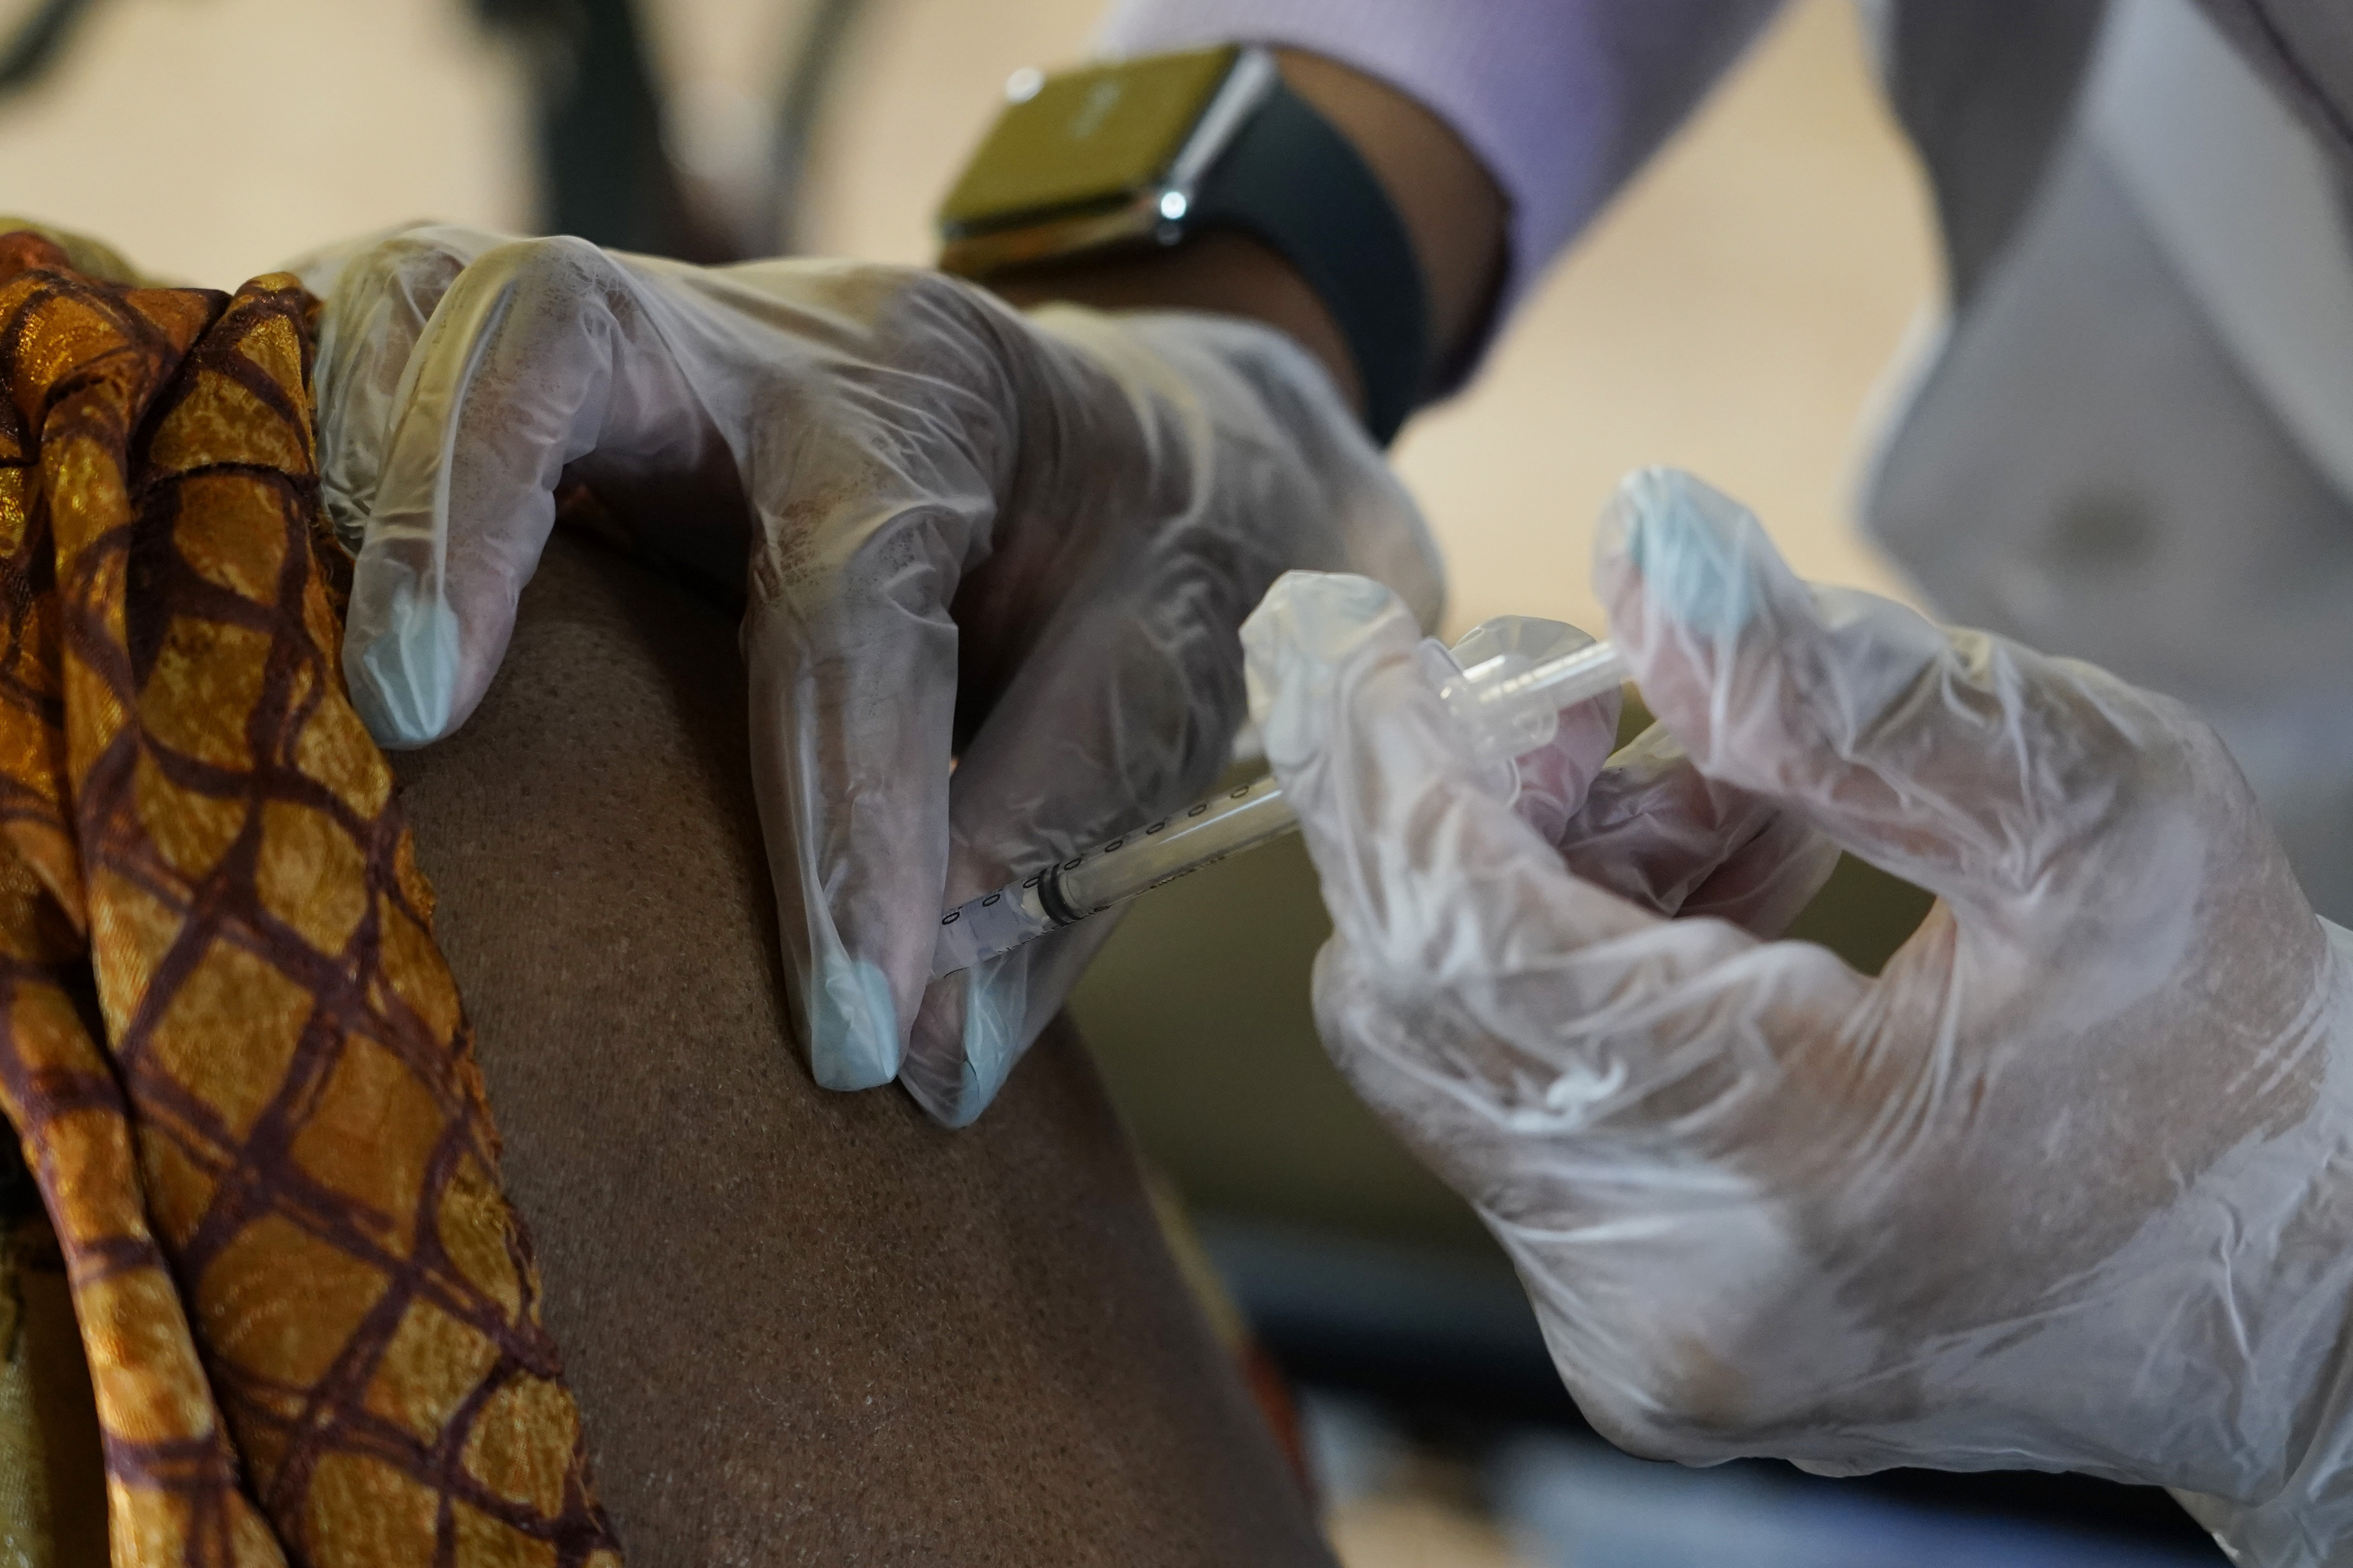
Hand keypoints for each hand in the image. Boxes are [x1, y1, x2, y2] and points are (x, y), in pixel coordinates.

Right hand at [301, 226, 1439, 1123]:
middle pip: (552, 335)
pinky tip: (301, 599)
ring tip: (317, 677)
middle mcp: (766, 338)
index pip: (852, 597)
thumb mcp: (1176, 674)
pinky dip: (329, 463)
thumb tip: (924, 1059)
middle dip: (460, 514)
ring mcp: (645, 345)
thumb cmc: (1155, 552)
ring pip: (430, 315)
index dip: (845, 821)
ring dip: (350, 472)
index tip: (858, 1035)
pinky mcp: (568, 395)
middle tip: (423, 721)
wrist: (1145, 431)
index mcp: (938, 397)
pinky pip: (400, 370)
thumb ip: (1058, 846)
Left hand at [1243, 468, 2352, 1565]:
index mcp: (1783, 1158)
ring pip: (1452, 1056)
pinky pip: (1517, 1122)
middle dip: (1463, 818)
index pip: (1460, 934)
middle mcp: (1668, 1287)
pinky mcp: (1639, 1344)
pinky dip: (1575, 988)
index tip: (1336, 637)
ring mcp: (1640, 1338)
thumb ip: (1839, 679)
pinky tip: (1724, 912)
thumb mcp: (2087, 804)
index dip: (1375, 764)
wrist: (2303, 1296)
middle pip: (1414, 999)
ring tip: (1729, 811)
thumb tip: (1638, 542)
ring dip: (1538, 896)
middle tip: (1595, 707)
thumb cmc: (2227, 1048)